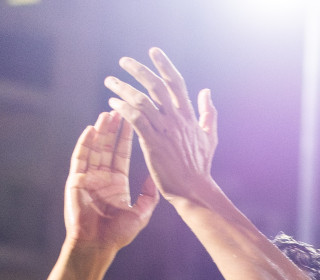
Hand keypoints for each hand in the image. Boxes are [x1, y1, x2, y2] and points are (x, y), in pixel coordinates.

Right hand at [65, 111, 158, 250]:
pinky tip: (90, 130)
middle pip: (107, 147)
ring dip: (100, 131)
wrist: (97, 246)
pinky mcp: (76, 180)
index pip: (121, 154)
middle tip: (118, 108)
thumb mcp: (140, 212)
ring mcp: (88, 177)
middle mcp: (102, 177)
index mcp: (116, 183)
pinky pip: (79, 158)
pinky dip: (84, 143)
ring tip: (106, 113)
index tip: (132, 120)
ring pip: (94, 148)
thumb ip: (148, 195)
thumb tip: (155, 177)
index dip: (126, 137)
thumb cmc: (118, 234)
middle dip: (113, 128)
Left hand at [105, 48, 217, 206]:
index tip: (153, 51)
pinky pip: (135, 119)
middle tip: (123, 61)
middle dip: (138, 70)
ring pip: (141, 100)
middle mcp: (176, 119)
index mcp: (189, 116)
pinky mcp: (153, 143)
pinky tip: (113, 103)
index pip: (176, 83)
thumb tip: (206, 91)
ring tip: (110, 81)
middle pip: (156, 86)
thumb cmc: (200, 166)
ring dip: (123, 88)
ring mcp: (164, 131)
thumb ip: (208, 112)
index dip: (165, 65)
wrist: (194, 189)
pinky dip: (123, 108)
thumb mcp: (210, 136)